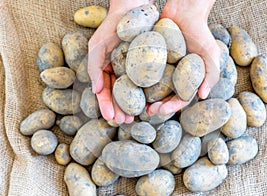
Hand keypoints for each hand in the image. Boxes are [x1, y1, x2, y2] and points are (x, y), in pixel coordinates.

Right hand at [88, 0, 153, 123]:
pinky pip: (147, 82)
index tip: (111, 118)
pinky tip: (149, 103)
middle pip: (119, 95)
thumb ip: (94, 67)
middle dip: (120, 109)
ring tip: (137, 117)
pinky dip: (146, 94)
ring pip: (133, 91)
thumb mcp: (98, 46)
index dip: (106, 105)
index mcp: (106, 68)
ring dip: (133, 105)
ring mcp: (133, 69)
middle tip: (126, 122)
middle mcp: (119, 70)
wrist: (134, 8)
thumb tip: (95, 90)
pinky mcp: (148, 65)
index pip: (104, 91)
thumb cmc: (113, 26)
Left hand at [147, 0, 220, 114]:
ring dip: (146, 98)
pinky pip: (144, 72)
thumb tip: (202, 96)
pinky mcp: (151, 59)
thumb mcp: (210, 53)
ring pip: (153, 88)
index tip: (161, 110)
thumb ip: (210, 74)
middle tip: (147, 111)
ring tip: (138, 104)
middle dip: (157, 106)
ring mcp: (163, 69)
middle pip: (165, 97)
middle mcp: (175, 77)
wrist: (184, 11)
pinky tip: (130, 86)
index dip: (172, 106)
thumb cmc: (200, 32)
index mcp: (188, 79)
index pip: (181, 98)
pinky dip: (138, 81)